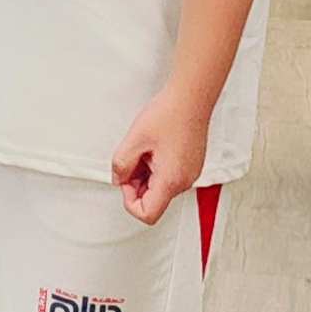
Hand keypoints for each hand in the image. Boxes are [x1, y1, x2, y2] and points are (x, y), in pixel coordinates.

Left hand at [111, 95, 208, 224]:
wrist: (191, 97)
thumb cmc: (169, 114)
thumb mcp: (134, 140)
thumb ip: (121, 165)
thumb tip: (119, 179)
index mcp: (171, 180)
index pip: (147, 214)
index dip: (129, 201)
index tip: (126, 179)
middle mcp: (184, 182)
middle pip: (154, 201)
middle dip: (137, 184)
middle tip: (133, 158)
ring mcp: (190, 174)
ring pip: (160, 188)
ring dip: (146, 174)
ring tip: (145, 148)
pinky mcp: (191, 166)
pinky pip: (170, 177)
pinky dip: (157, 167)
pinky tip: (155, 147)